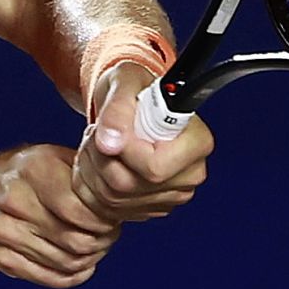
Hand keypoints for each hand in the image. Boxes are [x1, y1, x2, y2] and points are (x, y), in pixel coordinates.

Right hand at [0, 144, 122, 288]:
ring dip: (90, 259)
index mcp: (32, 168)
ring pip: (65, 262)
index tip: (112, 220)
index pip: (77, 210)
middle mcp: (12, 198)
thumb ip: (87, 174)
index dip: (103, 221)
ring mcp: (3, 231)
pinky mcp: (2, 258)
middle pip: (74, 240)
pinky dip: (74, 275)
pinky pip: (51, 278)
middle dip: (101, 242)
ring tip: (96, 247)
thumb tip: (125, 196)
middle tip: (109, 236)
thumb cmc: (31, 175)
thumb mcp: (56, 158)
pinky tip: (82, 264)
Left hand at [74, 61, 212, 222]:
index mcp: (196, 142)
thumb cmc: (135, 89)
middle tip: (99, 132)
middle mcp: (190, 174)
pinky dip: (91, 184)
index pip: (154, 167)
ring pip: (111, 197)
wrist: (130, 105)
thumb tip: (110, 142)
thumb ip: (118, 108)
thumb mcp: (125, 82)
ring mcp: (171, 195)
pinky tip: (100, 161)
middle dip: (100, 157)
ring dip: (91, 167)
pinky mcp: (149, 207)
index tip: (112, 130)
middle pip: (127, 185)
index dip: (123, 151)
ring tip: (99, 142)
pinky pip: (106, 207)